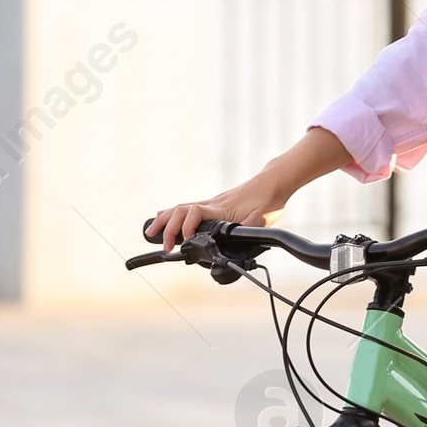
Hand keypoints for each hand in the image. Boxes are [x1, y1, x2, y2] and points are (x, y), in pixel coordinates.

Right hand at [146, 128, 351, 252]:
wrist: (275, 181)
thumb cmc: (270, 198)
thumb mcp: (263, 219)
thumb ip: (248, 230)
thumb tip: (237, 240)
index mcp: (222, 209)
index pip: (194, 213)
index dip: (185, 227)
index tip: (184, 241)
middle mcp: (213, 204)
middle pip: (180, 210)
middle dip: (167, 227)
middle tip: (163, 245)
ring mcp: (213, 203)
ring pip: (181, 208)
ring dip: (165, 220)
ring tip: (151, 232)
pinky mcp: (215, 204)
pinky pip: (188, 207)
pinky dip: (174, 213)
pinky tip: (166, 216)